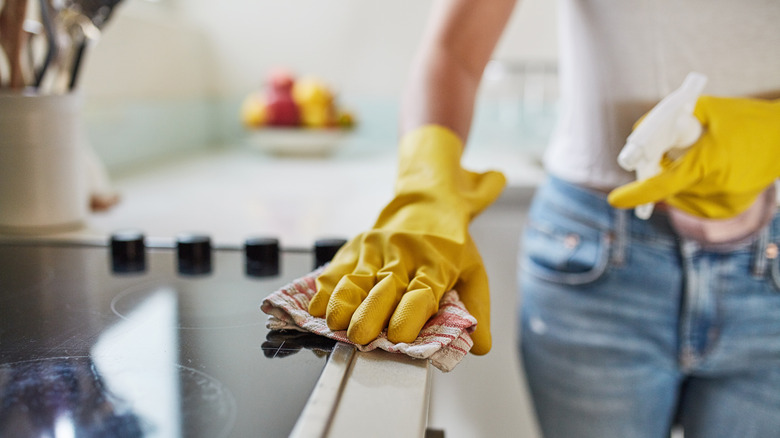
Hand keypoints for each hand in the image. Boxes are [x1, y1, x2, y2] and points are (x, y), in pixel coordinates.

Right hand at [308, 126, 505, 353]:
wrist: (427, 201)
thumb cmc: (449, 244)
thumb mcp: (473, 270)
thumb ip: (475, 308)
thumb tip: (480, 347)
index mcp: (436, 264)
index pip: (422, 292)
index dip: (409, 314)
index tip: (399, 336)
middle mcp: (404, 255)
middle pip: (385, 287)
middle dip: (370, 314)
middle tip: (360, 337)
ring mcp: (377, 249)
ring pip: (357, 278)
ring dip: (343, 302)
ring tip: (335, 324)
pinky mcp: (357, 246)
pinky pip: (337, 269)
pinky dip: (325, 289)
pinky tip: (317, 307)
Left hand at [608, 96, 779, 217]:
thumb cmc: (746, 119)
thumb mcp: (707, 108)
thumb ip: (669, 119)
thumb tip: (639, 131)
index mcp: (709, 164)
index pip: (662, 184)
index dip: (636, 194)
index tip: (615, 200)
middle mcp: (714, 189)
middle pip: (667, 187)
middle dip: (659, 170)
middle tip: (666, 152)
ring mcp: (722, 204)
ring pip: (677, 195)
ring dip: (675, 178)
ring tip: (700, 156)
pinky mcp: (725, 211)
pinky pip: (691, 200)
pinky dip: (689, 186)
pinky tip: (709, 169)